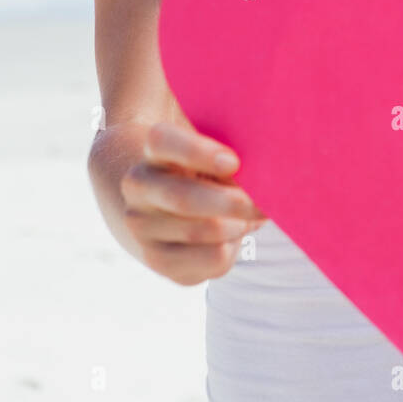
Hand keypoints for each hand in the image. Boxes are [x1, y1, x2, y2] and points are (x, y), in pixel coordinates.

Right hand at [120, 122, 266, 284]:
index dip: (197, 151)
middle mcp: (139, 187)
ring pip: (204, 231)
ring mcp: (142, 227)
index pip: (161, 141)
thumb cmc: (206, 172)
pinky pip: (213, 258)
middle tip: (264, 203)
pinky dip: (234, 247)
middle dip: (233, 202)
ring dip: (239, 225)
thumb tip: (264, 182)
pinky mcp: (159, 260)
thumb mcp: (213, 157)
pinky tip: (233, 236)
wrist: (168, 208)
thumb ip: (231, 161)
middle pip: (184, 198)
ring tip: (250, 217)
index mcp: (153, 151)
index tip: (234, 162)